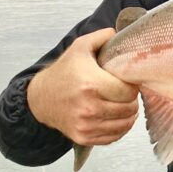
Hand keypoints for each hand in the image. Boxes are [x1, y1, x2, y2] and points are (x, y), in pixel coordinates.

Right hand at [27, 29, 139, 145]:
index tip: (126, 81)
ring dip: (127, 114)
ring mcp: (86, 125)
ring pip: (125, 124)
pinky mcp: (84, 137)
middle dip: (131, 99)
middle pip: (129, 108)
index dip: (132, 85)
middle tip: (124, 92)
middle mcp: (89, 107)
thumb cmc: (64, 72)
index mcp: (91, 84)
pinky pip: (114, 137)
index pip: (129, 92)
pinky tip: (115, 116)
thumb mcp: (80, 47)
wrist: (41, 98)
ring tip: (121, 103)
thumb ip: (102, 37)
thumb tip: (120, 34)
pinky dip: (119, 127)